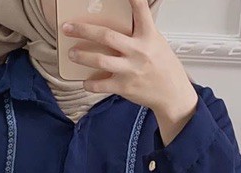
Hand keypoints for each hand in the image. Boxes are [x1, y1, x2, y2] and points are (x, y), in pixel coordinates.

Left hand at [62, 0, 198, 140]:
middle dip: (83, 30)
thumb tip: (124, 21)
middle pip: (106, 36)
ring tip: (72, 53)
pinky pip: (101, 85)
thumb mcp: (157, 43)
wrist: (172, 95)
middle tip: (68, 27)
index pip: (141, 10)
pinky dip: (90, 84)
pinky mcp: (124, 87)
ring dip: (82, 56)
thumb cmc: (164, 68)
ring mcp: (130, 70)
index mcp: (148, 36)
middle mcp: (138, 51)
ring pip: (100, 60)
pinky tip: (85, 81)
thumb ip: (140, 31)